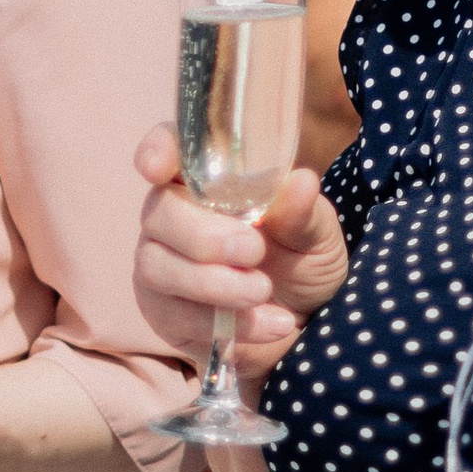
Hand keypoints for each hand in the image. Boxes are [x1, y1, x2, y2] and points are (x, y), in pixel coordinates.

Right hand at [131, 126, 347, 369]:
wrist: (302, 323)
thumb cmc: (301, 262)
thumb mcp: (315, 235)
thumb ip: (302, 212)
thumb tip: (300, 182)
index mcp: (207, 179)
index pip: (170, 148)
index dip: (157, 150)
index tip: (157, 168)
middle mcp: (173, 215)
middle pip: (158, 212)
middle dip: (204, 236)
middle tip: (253, 251)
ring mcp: (160, 262)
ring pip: (157, 265)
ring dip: (213, 283)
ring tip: (263, 292)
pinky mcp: (163, 309)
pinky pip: (175, 313)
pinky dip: (224, 321)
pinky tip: (269, 323)